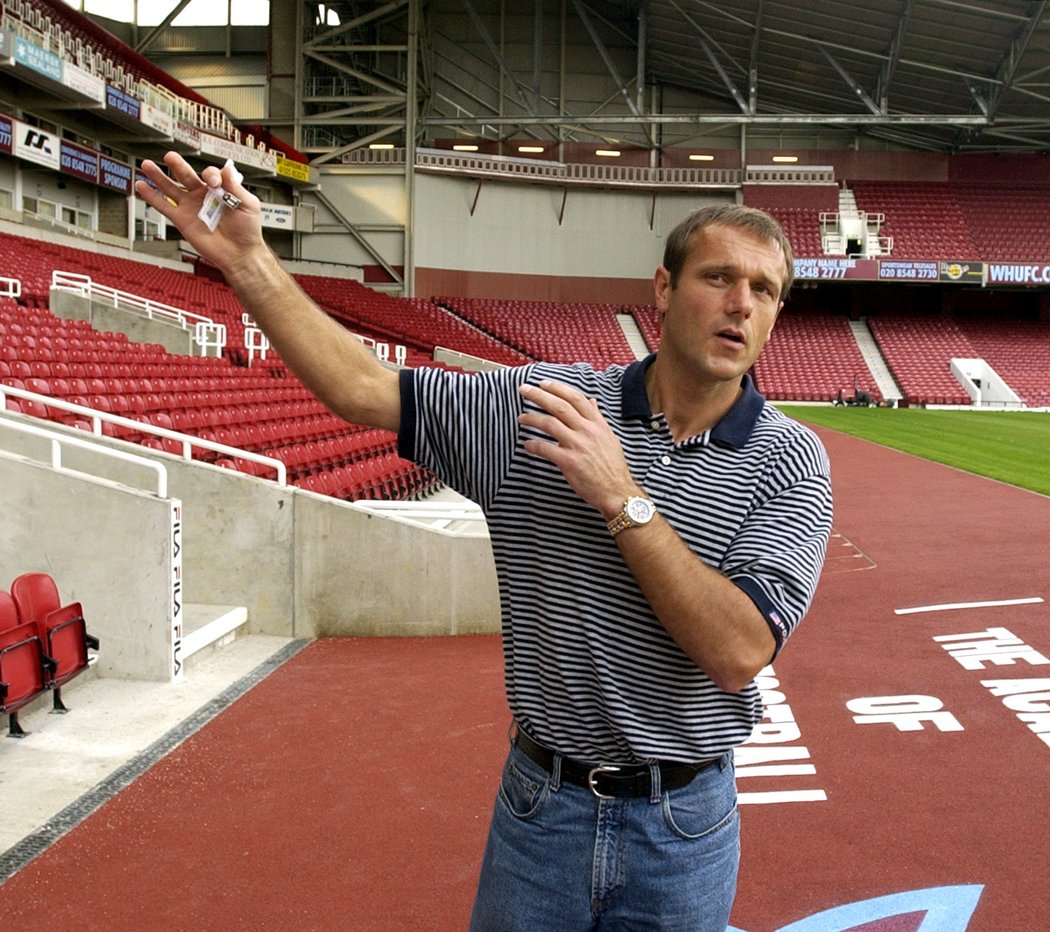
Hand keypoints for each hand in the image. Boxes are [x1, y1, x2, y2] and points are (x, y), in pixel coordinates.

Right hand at [135, 152, 263, 273]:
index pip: (210, 174)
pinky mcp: (182, 220)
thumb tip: (227, 169)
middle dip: (178, 165)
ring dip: (158, 176)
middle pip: (186, 175)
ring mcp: (191, 207)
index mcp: (219, 189)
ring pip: (171, 188)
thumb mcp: (248, 204)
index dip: (211, 175)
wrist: (240, 253)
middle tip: (170, 156)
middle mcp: (202, 196)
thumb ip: (236, 187)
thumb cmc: (248, 230)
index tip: (214, 182)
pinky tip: (142, 186)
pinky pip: (164, 206)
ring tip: (147, 164)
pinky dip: (152, 197)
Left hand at [517, 379, 640, 518]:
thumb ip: (597, 418)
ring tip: (521, 418)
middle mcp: (588, 431)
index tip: (543, 383)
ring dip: (532, 418)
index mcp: (597, 424)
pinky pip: (546, 449)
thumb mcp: (609, 437)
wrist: (617, 491)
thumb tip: (592, 401)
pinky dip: (533, 445)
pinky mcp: (569, 462)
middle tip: (524, 390)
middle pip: (559, 406)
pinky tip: (527, 444)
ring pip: (550, 424)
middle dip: (539, 395)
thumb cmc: (612, 466)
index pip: (576, 398)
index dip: (558, 388)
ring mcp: (578, 445)